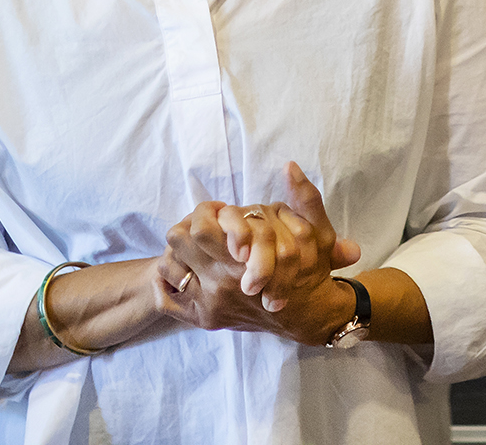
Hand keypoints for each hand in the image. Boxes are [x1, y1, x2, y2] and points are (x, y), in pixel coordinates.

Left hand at [155, 162, 362, 344]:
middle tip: (205, 225)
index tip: (221, 211)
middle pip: (178, 242)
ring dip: (179, 251)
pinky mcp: (202, 320)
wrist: (305, 316)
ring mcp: (208, 305)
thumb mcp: (318, 234)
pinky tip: (186, 271)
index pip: (199, 229)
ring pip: (168, 266)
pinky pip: (167, 298)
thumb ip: (306, 198)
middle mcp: (220, 285)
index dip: (207, 212)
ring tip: (197, 246)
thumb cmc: (309, 272)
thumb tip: (290, 166)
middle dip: (189, 226)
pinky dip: (169, 282)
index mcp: (243, 263)